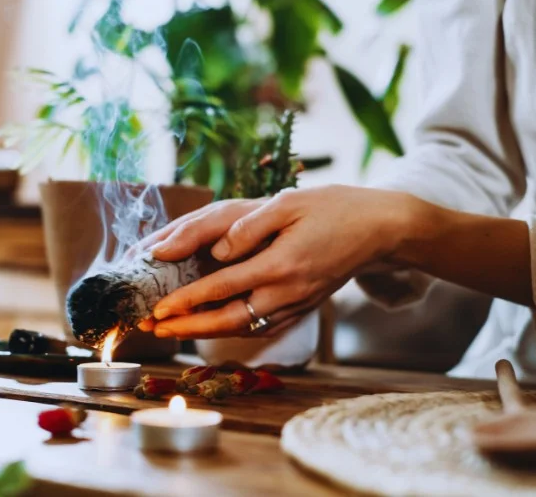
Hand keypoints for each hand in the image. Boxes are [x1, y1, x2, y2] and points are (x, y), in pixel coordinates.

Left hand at [149, 185, 421, 338]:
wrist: (379, 229)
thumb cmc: (333, 208)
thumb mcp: (289, 203)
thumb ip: (249, 226)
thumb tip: (218, 249)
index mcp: (280, 264)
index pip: (222, 288)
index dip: (187, 300)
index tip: (159, 308)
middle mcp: (287, 291)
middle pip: (229, 320)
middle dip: (188, 327)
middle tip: (155, 328)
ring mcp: (297, 304)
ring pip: (245, 328)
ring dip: (206, 333)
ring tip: (175, 331)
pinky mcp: (304, 307)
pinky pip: (263, 327)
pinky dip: (235, 331)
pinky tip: (216, 327)